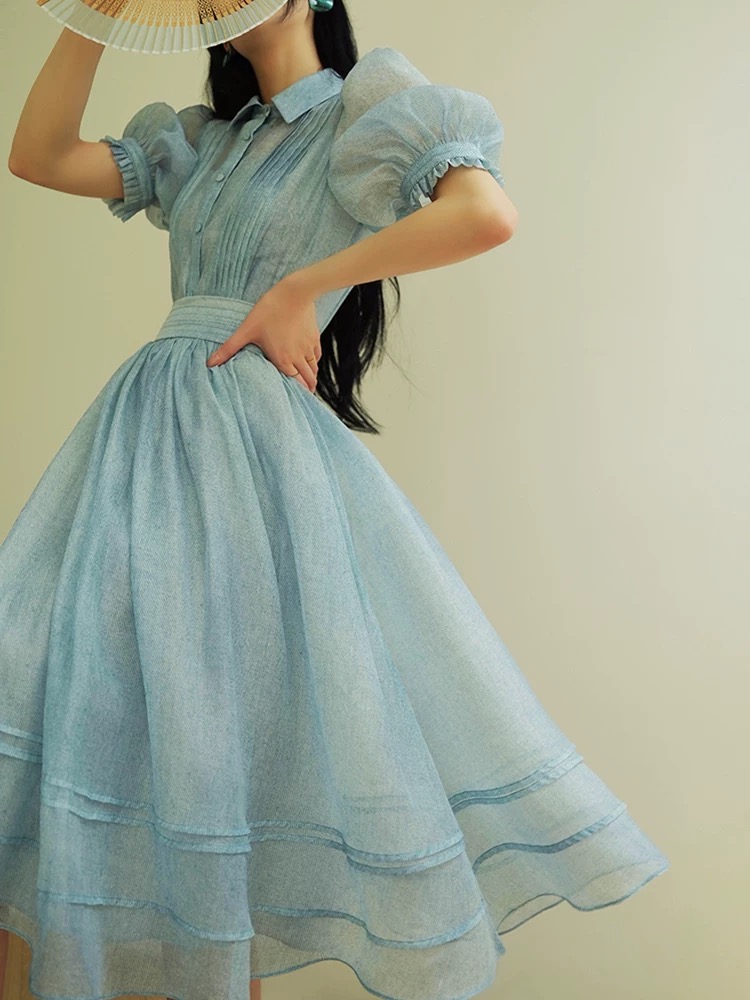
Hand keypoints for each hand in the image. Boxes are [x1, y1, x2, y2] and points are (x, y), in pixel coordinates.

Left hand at [205, 276, 320, 392]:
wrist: (295, 292)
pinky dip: (314, 362)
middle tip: (304, 396)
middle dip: (307, 389)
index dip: (297, 394)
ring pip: (314, 369)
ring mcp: (308, 347)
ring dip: (311, 377)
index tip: (296, 400)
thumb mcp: (246, 329)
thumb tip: (210, 364)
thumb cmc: (269, 310)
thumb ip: (229, 348)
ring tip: (308, 382)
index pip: (295, 383)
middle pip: (308, 379)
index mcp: (283, 360)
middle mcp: (298, 357)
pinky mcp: (314, 337)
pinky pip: (316, 355)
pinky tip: (310, 361)